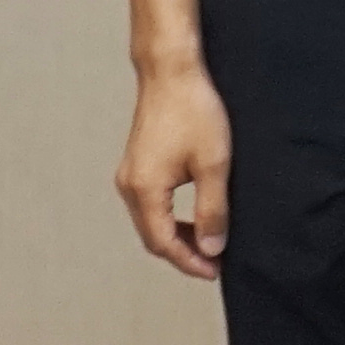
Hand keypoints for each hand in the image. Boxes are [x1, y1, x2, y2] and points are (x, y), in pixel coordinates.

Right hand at [116, 57, 231, 279]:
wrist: (172, 72)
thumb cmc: (194, 111)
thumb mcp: (214, 163)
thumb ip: (212, 208)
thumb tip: (211, 247)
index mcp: (144, 191)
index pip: (164, 243)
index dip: (190, 262)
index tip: (215, 272)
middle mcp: (129, 187)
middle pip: (153, 236)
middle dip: (183, 253)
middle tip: (214, 262)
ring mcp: (130, 175)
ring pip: (151, 221)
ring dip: (177, 235)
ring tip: (208, 242)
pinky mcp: (137, 164)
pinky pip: (151, 204)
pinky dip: (171, 217)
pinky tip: (194, 215)